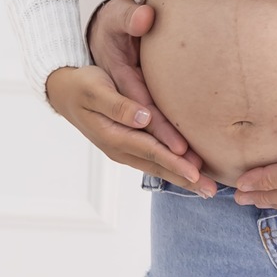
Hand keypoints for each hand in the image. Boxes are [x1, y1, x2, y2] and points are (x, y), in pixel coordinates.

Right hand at [46, 65, 216, 194]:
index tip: (196, 171)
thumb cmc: (82, 85)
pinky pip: (152, 160)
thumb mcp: (95, 90)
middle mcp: (119, 148)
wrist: (64, 92)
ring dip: (181, 178)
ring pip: (156, 166)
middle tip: (212, 191)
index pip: (150, 150)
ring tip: (206, 188)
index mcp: (112, 135)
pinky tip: (187, 173)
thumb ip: (117, 105)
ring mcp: (123, 149)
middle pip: (157, 165)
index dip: (173, 161)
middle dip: (185, 179)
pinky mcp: (127, 144)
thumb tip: (142, 117)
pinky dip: (171, 168)